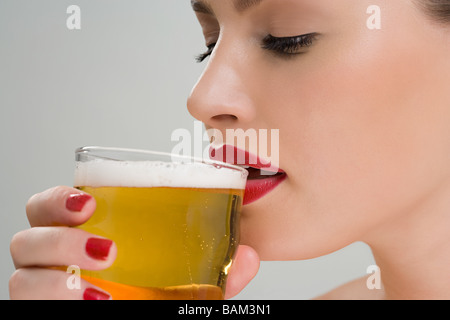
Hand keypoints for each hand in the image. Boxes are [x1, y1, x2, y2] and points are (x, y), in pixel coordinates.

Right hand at [9, 186, 259, 299]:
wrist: (148, 318)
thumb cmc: (159, 297)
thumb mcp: (189, 283)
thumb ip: (218, 270)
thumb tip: (252, 255)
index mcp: (86, 234)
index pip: (48, 206)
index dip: (57, 200)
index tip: (90, 203)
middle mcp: (57, 262)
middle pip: (26, 240)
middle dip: (57, 240)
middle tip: (106, 249)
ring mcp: (48, 292)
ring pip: (20, 279)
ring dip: (55, 283)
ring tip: (100, 292)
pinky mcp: (46, 313)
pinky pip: (27, 309)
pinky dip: (53, 307)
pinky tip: (96, 306)